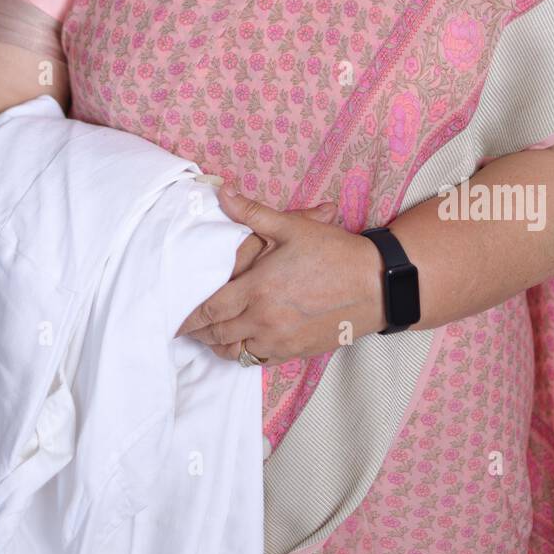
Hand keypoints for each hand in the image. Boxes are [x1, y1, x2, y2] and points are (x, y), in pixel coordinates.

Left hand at [174, 184, 384, 363]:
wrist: (377, 286)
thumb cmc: (334, 253)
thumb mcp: (292, 227)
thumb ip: (252, 213)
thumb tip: (222, 194)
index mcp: (258, 288)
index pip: (211, 308)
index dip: (190, 316)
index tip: (176, 320)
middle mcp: (264, 320)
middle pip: (218, 333)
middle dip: (199, 332)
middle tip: (187, 329)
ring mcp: (280, 340)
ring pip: (236, 351)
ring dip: (219, 345)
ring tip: (210, 337)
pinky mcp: (296, 352)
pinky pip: (259, 359)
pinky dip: (244, 353)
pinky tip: (241, 343)